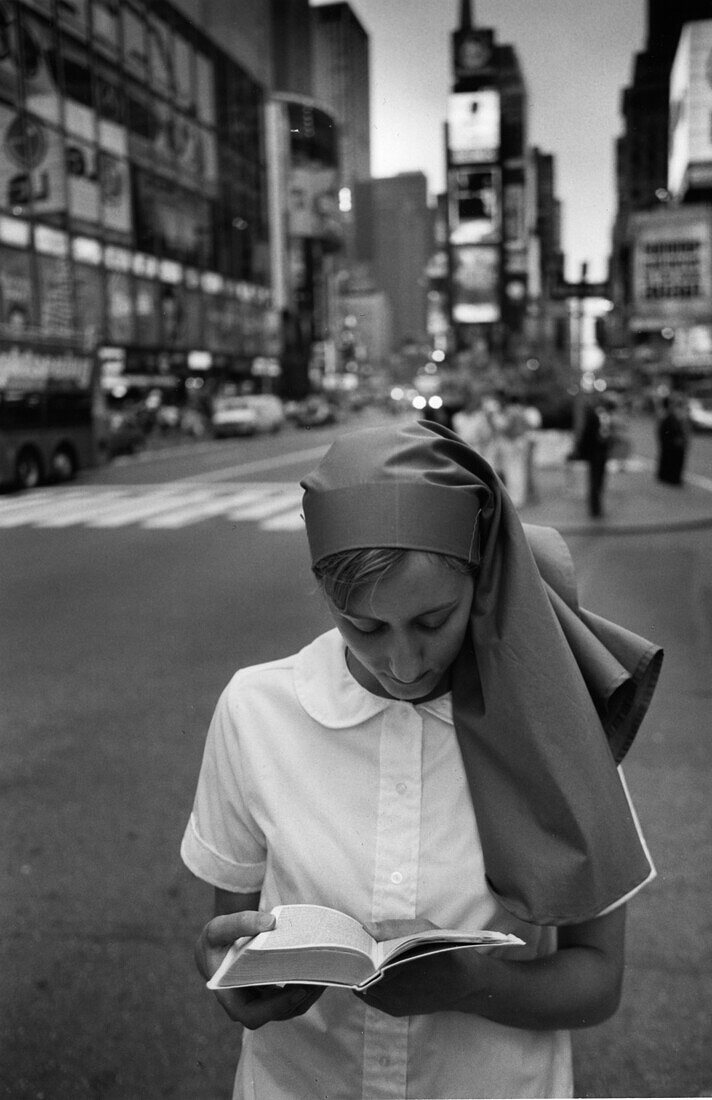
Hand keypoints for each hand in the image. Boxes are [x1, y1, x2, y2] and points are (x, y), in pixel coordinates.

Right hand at [195, 910, 323, 1028]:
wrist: (217, 946)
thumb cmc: (216, 940)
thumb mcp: (218, 928)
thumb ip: (240, 922)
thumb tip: (270, 922)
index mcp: (229, 996)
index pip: (252, 1015)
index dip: (276, 1008)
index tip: (298, 990)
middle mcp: (247, 1005)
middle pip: (278, 1012)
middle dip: (301, 998)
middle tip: (320, 977)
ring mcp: (262, 1002)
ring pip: (289, 1007)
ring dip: (309, 993)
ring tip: (325, 972)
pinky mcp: (273, 995)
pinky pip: (293, 997)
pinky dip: (307, 987)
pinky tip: (319, 970)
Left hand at [356, 920, 486, 1017]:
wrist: (467, 984)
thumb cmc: (447, 950)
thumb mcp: (425, 930)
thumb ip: (395, 928)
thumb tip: (366, 927)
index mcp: (401, 966)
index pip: (365, 960)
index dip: (354, 950)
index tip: (348, 940)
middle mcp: (395, 990)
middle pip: (362, 974)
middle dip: (356, 961)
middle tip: (350, 947)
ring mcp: (395, 1003)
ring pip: (365, 988)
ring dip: (360, 974)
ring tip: (358, 958)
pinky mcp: (397, 1010)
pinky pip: (373, 999)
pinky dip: (367, 986)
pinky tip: (370, 972)